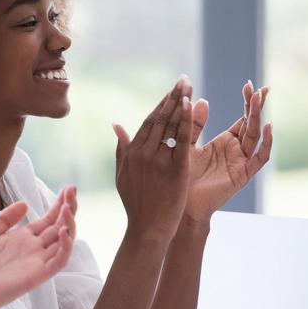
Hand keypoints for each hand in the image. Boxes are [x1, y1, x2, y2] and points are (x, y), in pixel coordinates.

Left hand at [0, 187, 77, 308]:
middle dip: (68, 207)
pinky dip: (65, 246)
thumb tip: (25, 202)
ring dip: (69, 223)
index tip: (68, 188)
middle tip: (72, 190)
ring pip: (64, 241)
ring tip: (67, 207)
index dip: (59, 204)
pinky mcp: (37, 275)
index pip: (48, 219)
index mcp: (23, 238)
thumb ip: (6, 219)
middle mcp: (34, 249)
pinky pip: (59, 261)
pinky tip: (63, 231)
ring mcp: (37, 262)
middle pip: (60, 226)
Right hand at [113, 78, 192, 243]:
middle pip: (160, 118)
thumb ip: (121, 149)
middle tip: (183, 79)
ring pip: (170, 125)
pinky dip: (186, 121)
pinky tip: (190, 105)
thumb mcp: (123, 175)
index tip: (172, 90)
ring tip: (188, 85)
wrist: (148, 229)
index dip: (161, 104)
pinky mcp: (175, 170)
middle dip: (172, 96)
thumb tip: (116, 125)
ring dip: (179, 102)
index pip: (149, 122)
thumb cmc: (136, 205)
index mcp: (132, 153)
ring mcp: (159, 161)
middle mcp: (144, 153)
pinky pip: (182, 140)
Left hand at [183, 80, 272, 221]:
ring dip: (258, 117)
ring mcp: (241, 163)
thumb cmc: (182, 177)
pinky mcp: (243, 175)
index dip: (247, 102)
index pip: (242, 118)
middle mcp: (236, 151)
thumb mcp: (187, 144)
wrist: (181, 205)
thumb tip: (202, 99)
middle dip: (256, 105)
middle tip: (261, 87)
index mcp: (225, 142)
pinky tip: (268, 126)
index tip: (249, 84)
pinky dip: (266, 143)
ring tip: (259, 98)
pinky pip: (259, 158)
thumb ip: (193, 124)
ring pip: (255, 136)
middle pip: (251, 124)